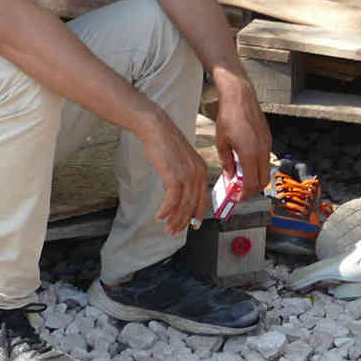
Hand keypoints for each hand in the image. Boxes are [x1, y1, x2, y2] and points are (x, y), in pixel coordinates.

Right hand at [137, 110, 208, 234]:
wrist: (157, 128)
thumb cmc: (166, 143)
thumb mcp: (182, 160)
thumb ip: (185, 175)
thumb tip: (180, 193)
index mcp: (202, 170)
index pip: (202, 198)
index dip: (197, 214)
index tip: (193, 226)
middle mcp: (198, 173)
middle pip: (192, 205)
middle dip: (183, 222)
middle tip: (174, 232)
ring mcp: (187, 175)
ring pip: (183, 205)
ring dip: (174, 220)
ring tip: (167, 228)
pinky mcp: (174, 175)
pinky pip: (172, 200)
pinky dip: (165, 211)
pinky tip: (159, 216)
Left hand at [209, 74, 272, 193]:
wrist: (240, 96)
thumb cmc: (228, 116)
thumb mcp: (221, 142)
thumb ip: (226, 162)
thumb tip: (230, 175)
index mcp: (250, 153)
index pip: (252, 184)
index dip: (244, 195)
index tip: (237, 198)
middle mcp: (262, 150)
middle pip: (263, 181)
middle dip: (252, 190)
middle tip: (239, 190)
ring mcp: (267, 144)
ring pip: (266, 170)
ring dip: (255, 177)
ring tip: (240, 175)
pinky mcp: (268, 138)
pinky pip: (266, 158)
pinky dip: (257, 165)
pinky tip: (245, 161)